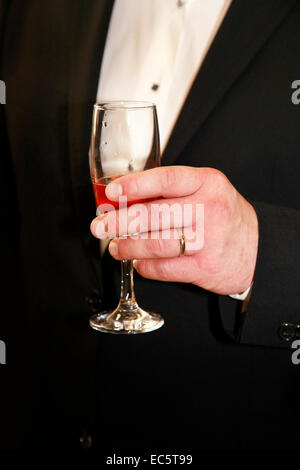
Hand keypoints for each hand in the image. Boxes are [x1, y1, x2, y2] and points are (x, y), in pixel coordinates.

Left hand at [90, 166, 257, 294]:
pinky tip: (137, 262)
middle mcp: (209, 209)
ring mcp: (208, 240)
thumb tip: (125, 199)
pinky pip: (164, 268)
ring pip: (155, 244)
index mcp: (207, 183)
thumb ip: (171, 192)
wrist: (256, 248)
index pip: (165, 179)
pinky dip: (144, 267)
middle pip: (153, 215)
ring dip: (128, 247)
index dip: (134, 185)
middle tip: (100, 226)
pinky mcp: (204, 267)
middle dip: (119, 221)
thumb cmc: (223, 216)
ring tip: (115, 247)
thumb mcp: (205, 191)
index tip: (112, 192)